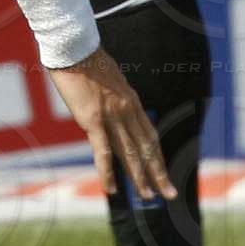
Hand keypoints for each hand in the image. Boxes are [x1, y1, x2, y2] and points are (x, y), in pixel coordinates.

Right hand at [50, 48, 174, 200]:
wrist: (74, 49)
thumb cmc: (86, 62)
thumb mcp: (108, 82)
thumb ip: (113, 100)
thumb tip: (111, 113)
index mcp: (132, 101)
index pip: (150, 136)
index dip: (157, 157)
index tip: (163, 173)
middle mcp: (128, 110)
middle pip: (146, 148)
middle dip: (158, 173)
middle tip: (169, 194)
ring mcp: (112, 116)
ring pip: (130, 153)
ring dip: (139, 177)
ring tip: (147, 197)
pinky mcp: (93, 120)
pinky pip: (103, 151)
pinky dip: (108, 172)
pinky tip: (112, 189)